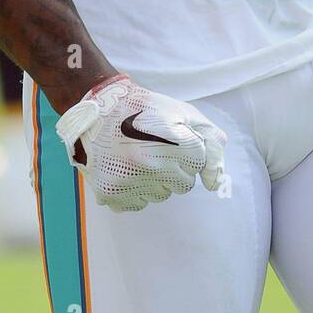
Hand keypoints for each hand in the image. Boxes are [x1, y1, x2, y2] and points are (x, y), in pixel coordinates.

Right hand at [55, 74, 226, 212]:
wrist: (95, 110)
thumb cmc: (144, 109)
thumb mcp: (183, 113)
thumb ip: (211, 142)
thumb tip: (216, 184)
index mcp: (172, 141)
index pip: (198, 162)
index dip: (187, 147)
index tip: (170, 136)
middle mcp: (151, 165)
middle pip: (183, 184)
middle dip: (175, 167)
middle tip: (155, 147)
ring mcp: (129, 182)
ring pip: (161, 194)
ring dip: (156, 179)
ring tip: (137, 155)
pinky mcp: (111, 195)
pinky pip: (139, 203)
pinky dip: (135, 188)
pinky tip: (125, 167)